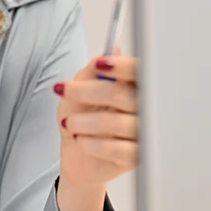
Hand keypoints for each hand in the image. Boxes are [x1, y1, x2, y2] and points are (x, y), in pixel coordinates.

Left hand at [56, 52, 138, 188]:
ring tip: (70, 123)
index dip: (122, 66)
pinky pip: (117, 149)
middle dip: (87, 92)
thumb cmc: (83, 119)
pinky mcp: (137, 158)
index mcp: (133, 86)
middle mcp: (143, 108)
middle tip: (66, 92)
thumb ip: (95, 70)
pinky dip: (92, 143)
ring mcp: (142, 134)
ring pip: (115, 122)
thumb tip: (110, 53)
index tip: (100, 65)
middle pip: (122, 94)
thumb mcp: (81, 88)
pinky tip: (80, 140)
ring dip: (84, 122)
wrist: (80, 157)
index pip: (138, 71)